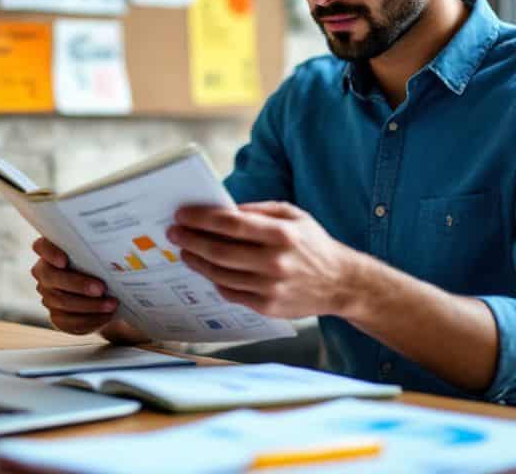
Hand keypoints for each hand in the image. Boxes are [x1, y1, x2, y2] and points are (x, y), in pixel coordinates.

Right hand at [30, 237, 120, 334]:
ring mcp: (48, 295)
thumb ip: (97, 249)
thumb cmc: (99, 264)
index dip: (50, 253)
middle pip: (52, 277)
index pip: (42, 246)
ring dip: (90, 304)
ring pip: (63, 301)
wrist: (102, 292)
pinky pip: (70, 321)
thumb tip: (118, 248)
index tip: (64, 261)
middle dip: (78, 284)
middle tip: (100, 288)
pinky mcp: (57, 316)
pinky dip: (91, 319)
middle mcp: (44, 272)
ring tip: (111, 304)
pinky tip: (106, 315)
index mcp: (51, 251)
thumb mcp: (97, 253)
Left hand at [166, 201, 362, 318]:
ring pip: (220, 274)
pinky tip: (207, 269)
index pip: (230, 224)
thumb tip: (222, 209)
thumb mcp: (292, 215)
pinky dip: (214, 280)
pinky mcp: (267, 307)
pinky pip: (230, 293)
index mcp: (281, 233)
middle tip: (174, 233)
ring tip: (185, 251)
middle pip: (219, 251)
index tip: (181, 215)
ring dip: (196, 261)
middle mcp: (274, 261)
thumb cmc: (313, 244)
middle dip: (190, 240)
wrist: (341, 283)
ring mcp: (270, 287)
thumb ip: (258, 211)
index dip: (201, 218)